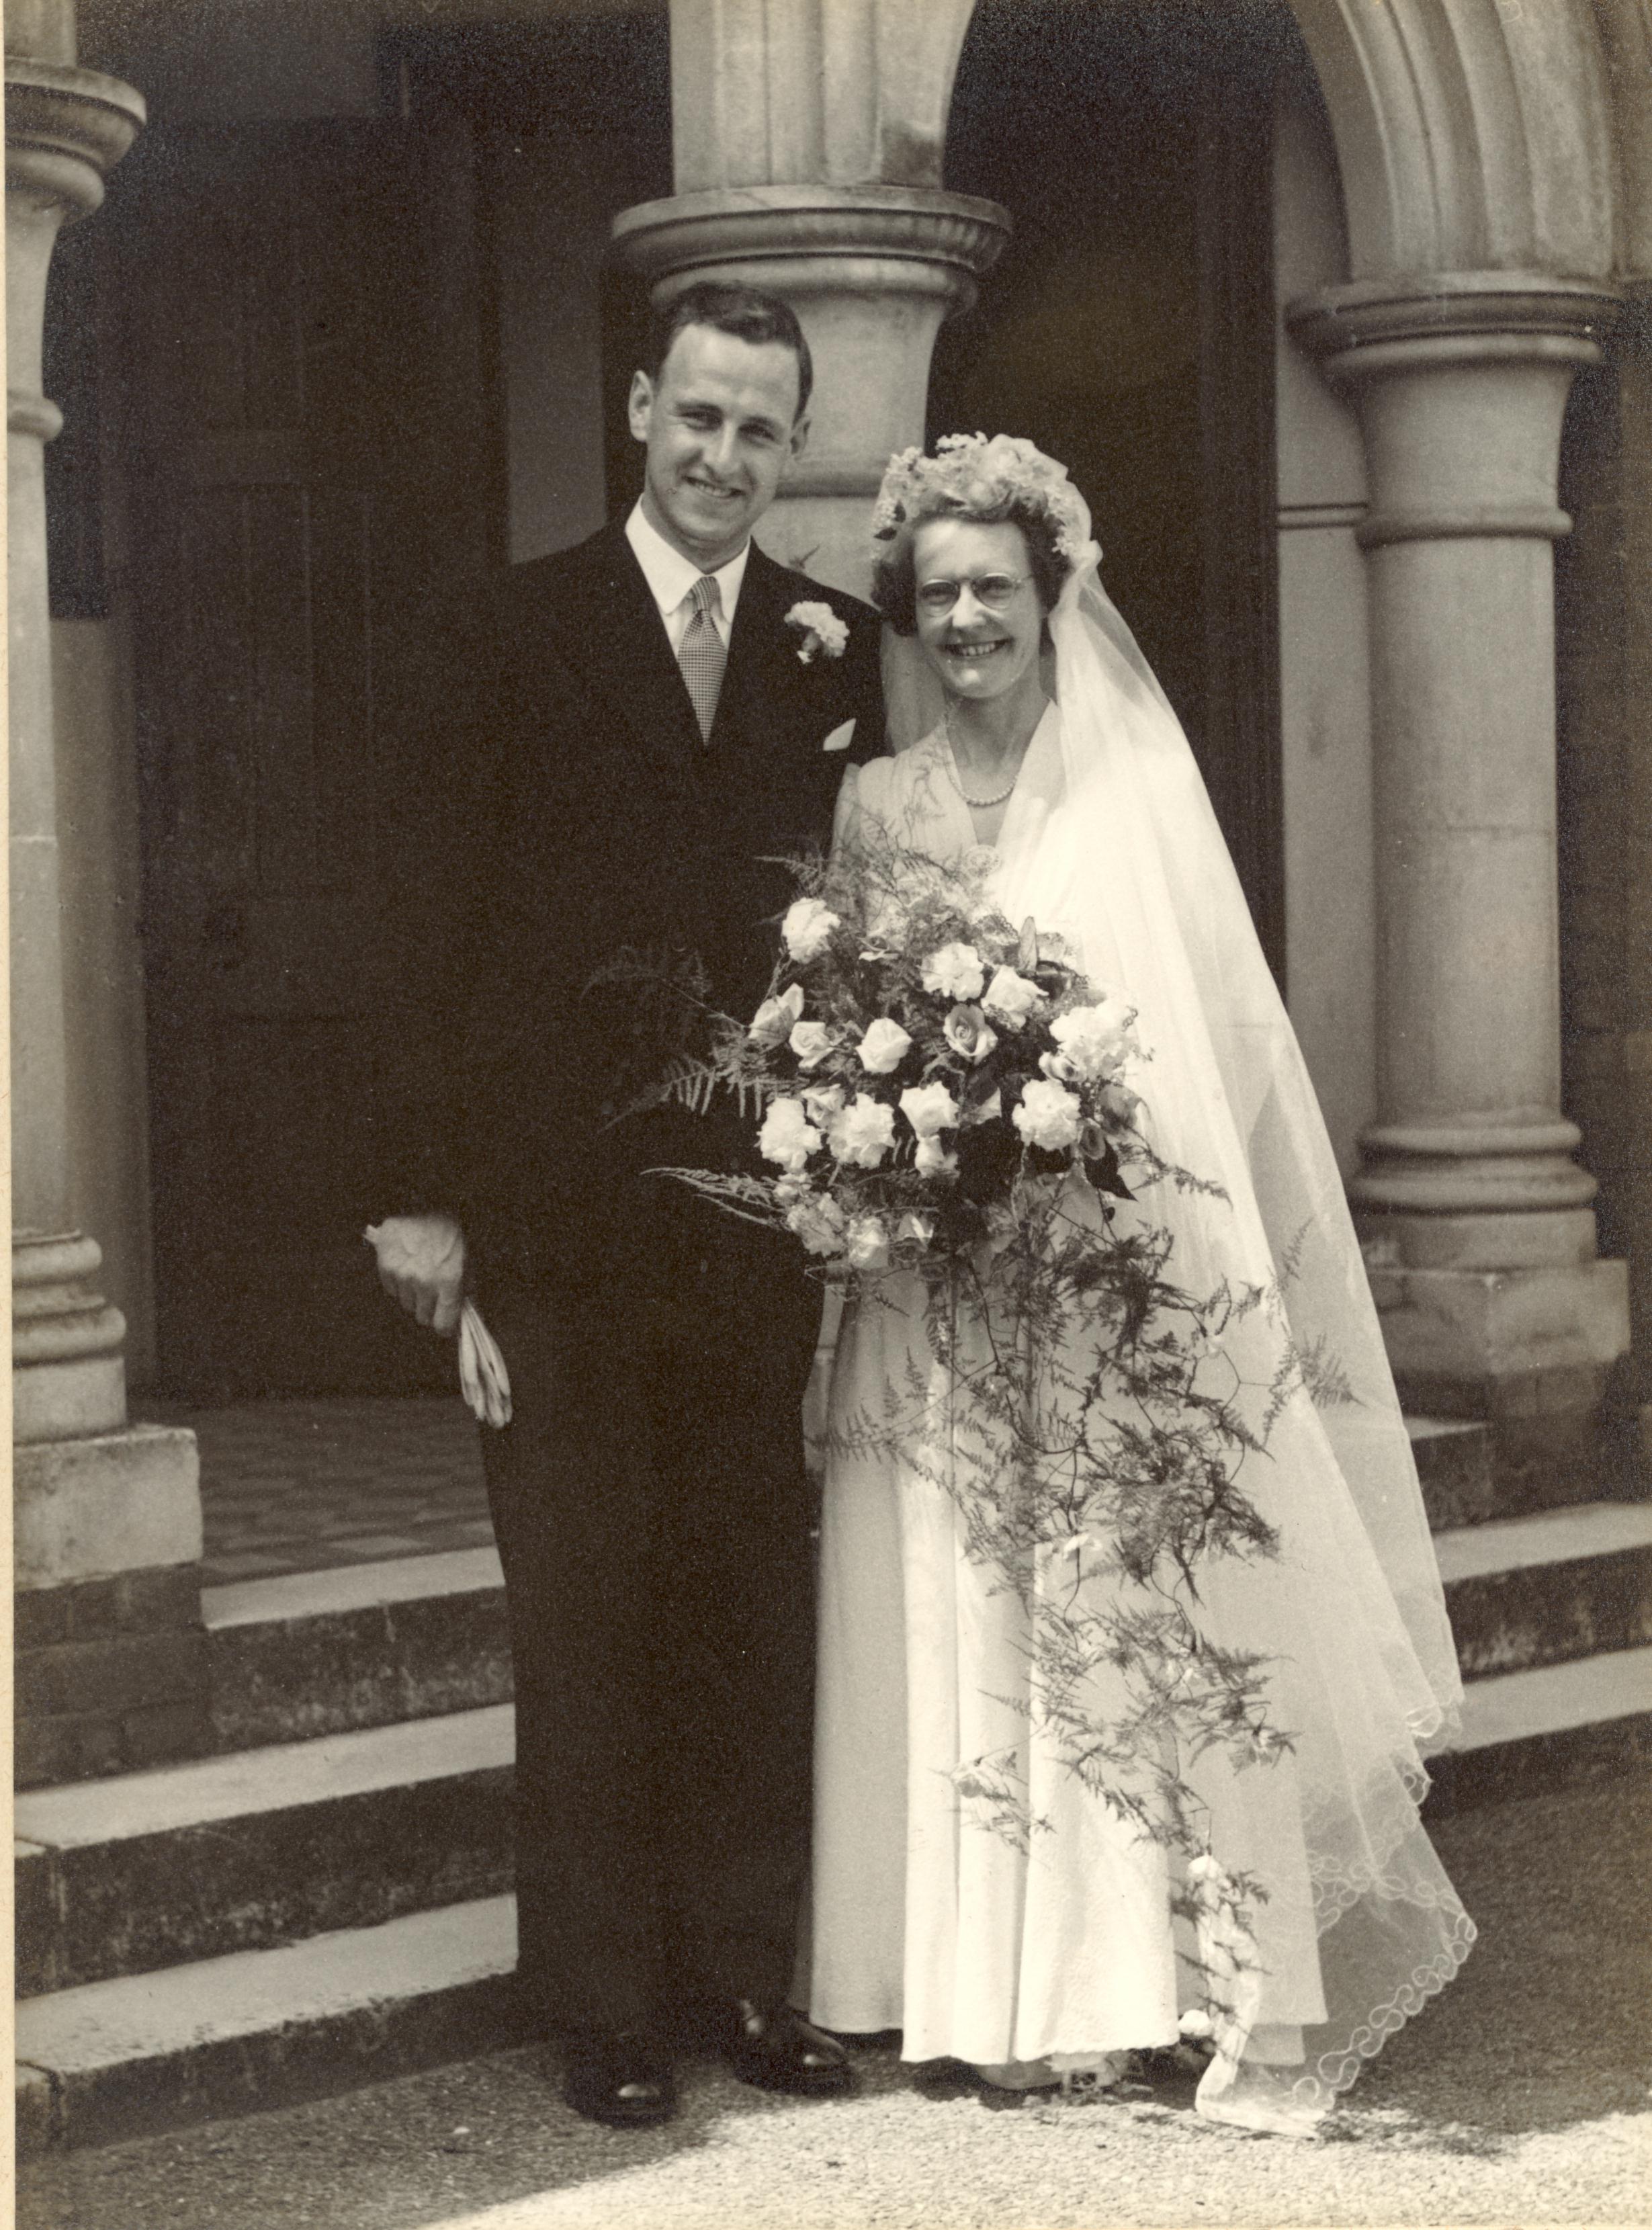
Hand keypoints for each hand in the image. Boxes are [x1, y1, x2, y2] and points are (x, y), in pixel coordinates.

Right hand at [364, 1214, 465, 1336]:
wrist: (423, 1200)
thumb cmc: (449, 1229)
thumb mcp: (467, 1258)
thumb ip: (466, 1288)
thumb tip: (465, 1313)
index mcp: (449, 1281)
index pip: (443, 1324)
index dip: (444, 1326)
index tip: (444, 1323)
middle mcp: (424, 1282)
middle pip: (422, 1317)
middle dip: (429, 1308)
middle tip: (433, 1292)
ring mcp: (402, 1275)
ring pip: (406, 1304)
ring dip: (414, 1294)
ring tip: (420, 1273)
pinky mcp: (385, 1267)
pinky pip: (392, 1290)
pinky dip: (399, 1283)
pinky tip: (407, 1265)